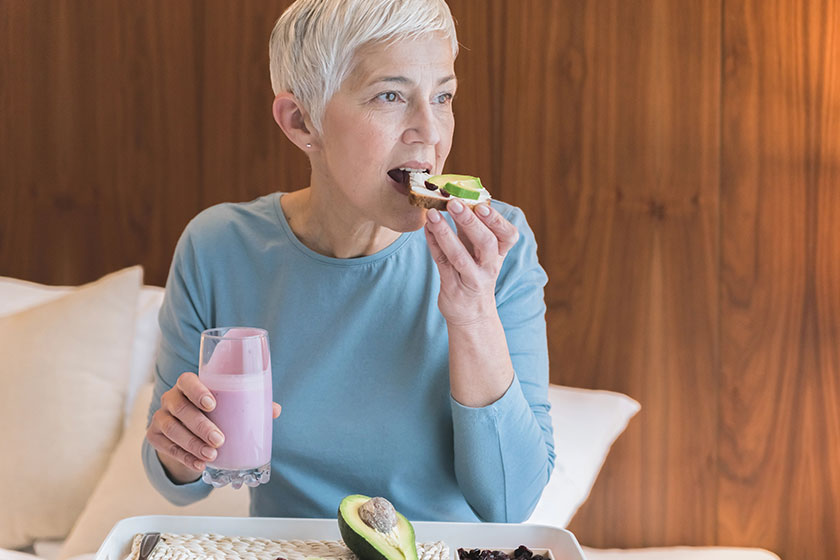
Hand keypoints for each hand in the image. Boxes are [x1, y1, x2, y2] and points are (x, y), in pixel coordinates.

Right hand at [145, 371, 281, 483]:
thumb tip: (275, 410)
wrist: (188, 431)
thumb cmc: (213, 413)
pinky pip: (166, 447)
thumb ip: (249, 404)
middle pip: (180, 408)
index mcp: (188, 384)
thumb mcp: (228, 406)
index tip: (213, 404)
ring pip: (171, 428)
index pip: (187, 381)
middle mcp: (171, 398)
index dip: (197, 391)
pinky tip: (200, 465)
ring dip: (192, 443)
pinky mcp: (154, 436)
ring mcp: (160, 417)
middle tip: (219, 439)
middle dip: (200, 425)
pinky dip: (185, 457)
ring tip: (212, 455)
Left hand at [423, 199, 518, 325]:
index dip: (497, 221)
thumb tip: (460, 197)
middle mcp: (489, 267)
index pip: (508, 236)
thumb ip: (473, 228)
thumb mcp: (482, 252)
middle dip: (471, 222)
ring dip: (446, 234)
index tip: (483, 205)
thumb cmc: (475, 273)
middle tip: (454, 203)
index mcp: (500, 254)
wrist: (472, 314)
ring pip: (460, 256)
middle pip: (486, 243)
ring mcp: (472, 279)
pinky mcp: (453, 287)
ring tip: (432, 215)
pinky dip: (433, 244)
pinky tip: (426, 229)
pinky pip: (442, 263)